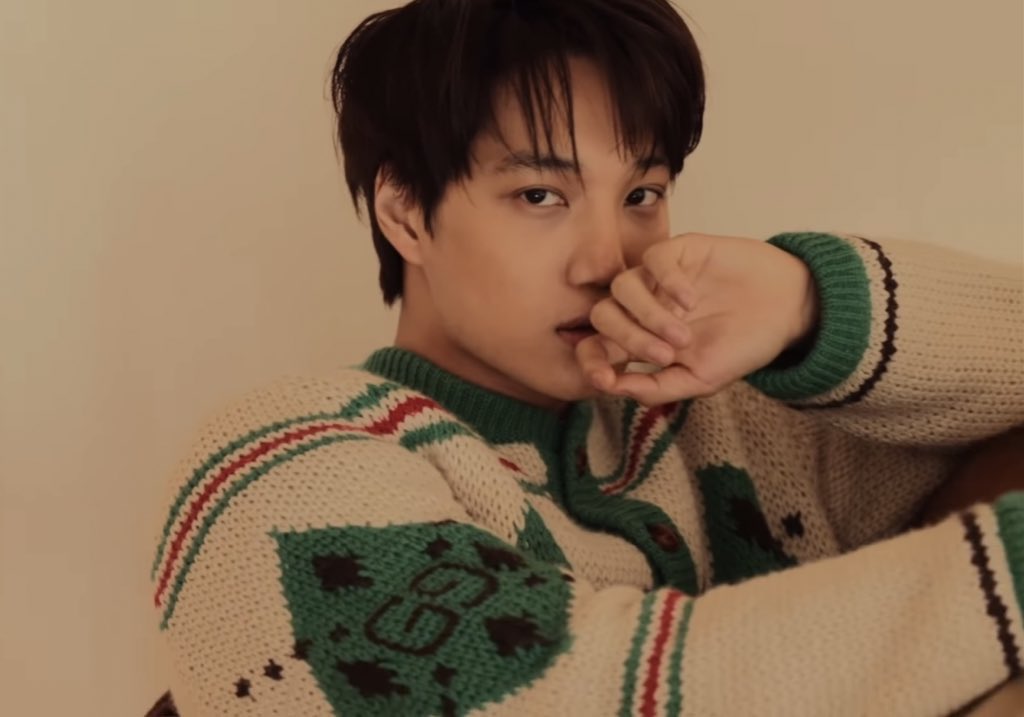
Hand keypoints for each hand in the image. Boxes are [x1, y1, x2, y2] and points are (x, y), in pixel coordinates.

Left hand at [576, 232, 817, 404]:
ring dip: (648, 316)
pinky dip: (668, 282)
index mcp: (640, 339)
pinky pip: (653, 259)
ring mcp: (658, 278)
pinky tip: (692, 300)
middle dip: (627, 339)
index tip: (604, 379)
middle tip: (667, 354)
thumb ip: (656, 387)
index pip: (596, 346)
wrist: (786, 310)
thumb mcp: (700, 379)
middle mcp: (642, 307)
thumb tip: (612, 390)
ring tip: (683, 334)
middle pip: (603, 316)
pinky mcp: (679, 251)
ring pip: (621, 287)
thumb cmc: (742, 346)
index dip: (590, 362)